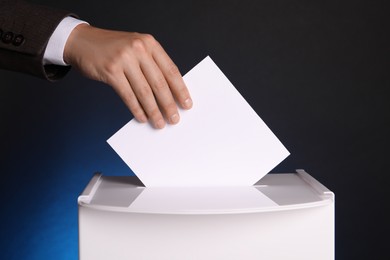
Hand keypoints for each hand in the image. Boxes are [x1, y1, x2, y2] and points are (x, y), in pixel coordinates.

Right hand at [63, 24, 191, 128]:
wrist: (82, 41)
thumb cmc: (113, 48)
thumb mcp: (137, 48)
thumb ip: (152, 64)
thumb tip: (169, 93)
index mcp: (150, 44)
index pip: (171, 70)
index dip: (180, 89)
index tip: (187, 104)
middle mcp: (139, 49)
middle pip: (159, 83)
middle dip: (169, 104)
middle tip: (175, 119)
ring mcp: (124, 59)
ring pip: (144, 92)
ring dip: (154, 111)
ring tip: (159, 123)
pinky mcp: (111, 71)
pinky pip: (128, 95)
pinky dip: (136, 109)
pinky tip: (142, 117)